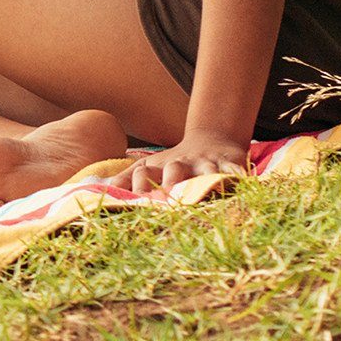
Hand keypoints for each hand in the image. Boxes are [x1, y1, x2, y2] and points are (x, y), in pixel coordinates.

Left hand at [108, 132, 248, 197]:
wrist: (210, 141)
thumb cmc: (174, 163)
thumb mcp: (148, 167)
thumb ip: (125, 179)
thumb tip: (98, 190)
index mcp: (158, 167)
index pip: (144, 175)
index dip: (140, 186)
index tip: (137, 200)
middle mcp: (181, 165)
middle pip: (175, 171)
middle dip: (172, 183)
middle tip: (169, 200)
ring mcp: (206, 164)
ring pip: (206, 171)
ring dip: (204, 179)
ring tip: (205, 192)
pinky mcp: (230, 163)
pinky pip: (236, 171)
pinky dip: (239, 176)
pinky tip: (242, 183)